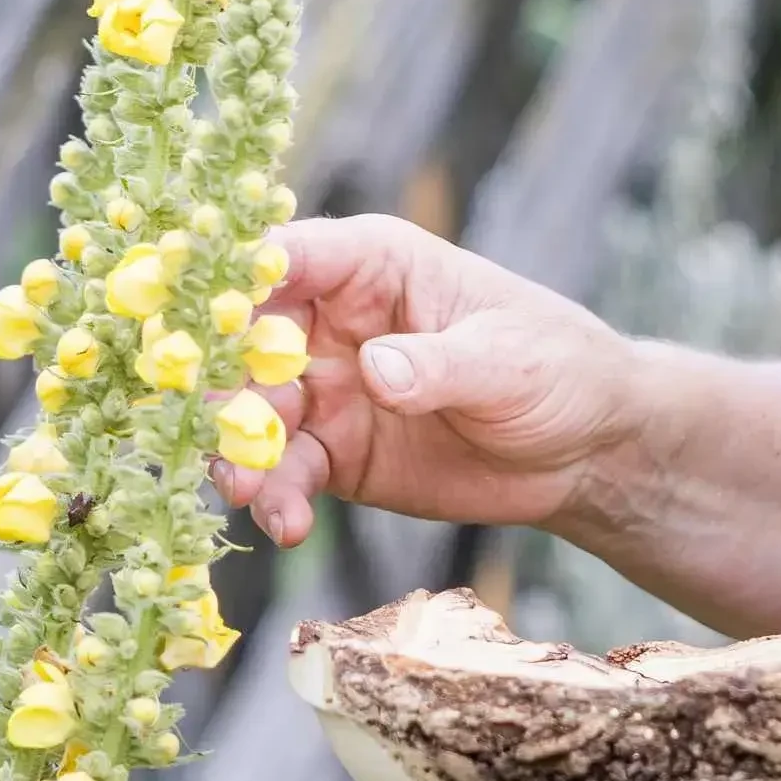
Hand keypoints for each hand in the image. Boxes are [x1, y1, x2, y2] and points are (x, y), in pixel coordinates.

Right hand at [221, 214, 647, 549]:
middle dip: (219, 381)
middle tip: (212, 426)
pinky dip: (276, 499)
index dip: (233, 279)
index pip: (285, 255)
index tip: (193, 316)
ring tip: (248, 490)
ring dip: (237, 450)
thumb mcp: (507, 358)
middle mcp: (330, 320)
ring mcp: (325, 390)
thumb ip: (438, 364)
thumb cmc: (556, 367)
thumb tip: (377, 370)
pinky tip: (287, 525)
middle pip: (245, 340)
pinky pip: (284, 474)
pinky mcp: (332, 454)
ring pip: (250, 413)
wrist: (586, 450)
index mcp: (370, 265)